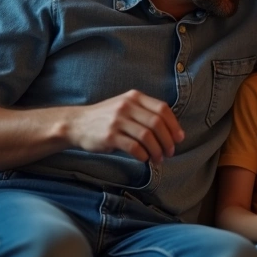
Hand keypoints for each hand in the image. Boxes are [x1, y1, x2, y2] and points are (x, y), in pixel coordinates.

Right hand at [64, 90, 183, 162]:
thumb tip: (172, 132)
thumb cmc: (106, 118)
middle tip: (170, 152)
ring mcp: (117, 120)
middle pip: (157, 123)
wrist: (77, 124)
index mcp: (134, 97)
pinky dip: (143, 155)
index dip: (174, 125)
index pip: (162, 109)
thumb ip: (145, 113)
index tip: (179, 138)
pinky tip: (144, 159)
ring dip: (157, 150)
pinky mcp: (109, 136)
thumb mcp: (126, 106)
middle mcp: (127, 106)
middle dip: (168, 140)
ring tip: (159, 158)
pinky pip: (134, 147)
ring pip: (147, 136)